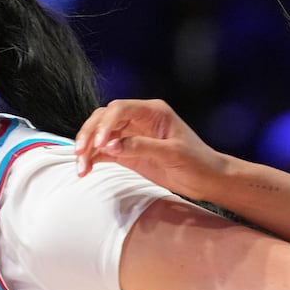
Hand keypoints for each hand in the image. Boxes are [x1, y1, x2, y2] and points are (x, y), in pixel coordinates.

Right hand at [74, 98, 227, 199]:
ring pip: (101, 135)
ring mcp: (132, 136)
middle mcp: (139, 120)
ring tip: (80, 167)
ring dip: (88, 149)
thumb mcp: (172, 154)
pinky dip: (93, 159)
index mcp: (152, 112)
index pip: (120, 109)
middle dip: (90, 134)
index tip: (101, 143)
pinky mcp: (128, 153)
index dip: (106, 124)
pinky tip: (85, 169)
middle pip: (104, 119)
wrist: (209, 180)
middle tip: (80, 153)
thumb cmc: (198, 162)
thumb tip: (111, 146)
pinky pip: (105, 152)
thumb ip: (142, 147)